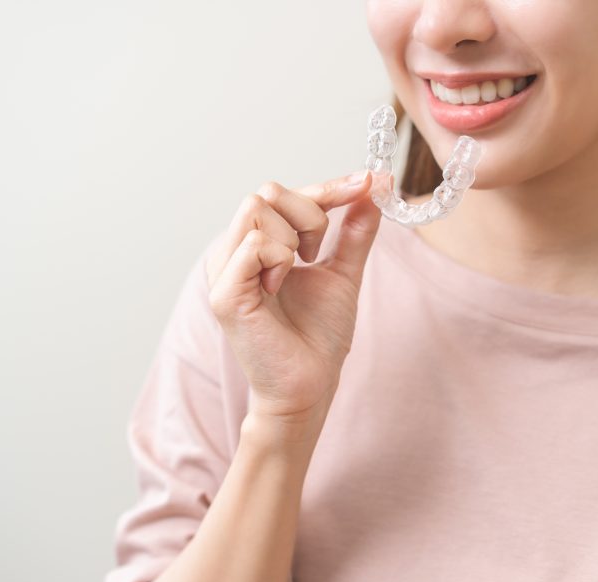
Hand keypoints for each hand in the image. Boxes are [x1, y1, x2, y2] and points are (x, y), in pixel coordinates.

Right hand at [205, 170, 381, 422]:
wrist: (311, 384)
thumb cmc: (319, 336)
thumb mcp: (343, 272)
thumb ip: (354, 232)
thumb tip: (373, 188)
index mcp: (256, 245)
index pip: (283, 194)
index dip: (328, 186)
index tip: (368, 182)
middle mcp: (233, 252)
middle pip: (267, 191)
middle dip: (309, 214)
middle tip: (316, 254)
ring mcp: (223, 270)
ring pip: (257, 208)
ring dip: (294, 237)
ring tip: (297, 273)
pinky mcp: (224, 293)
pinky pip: (254, 244)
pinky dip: (281, 260)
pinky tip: (279, 288)